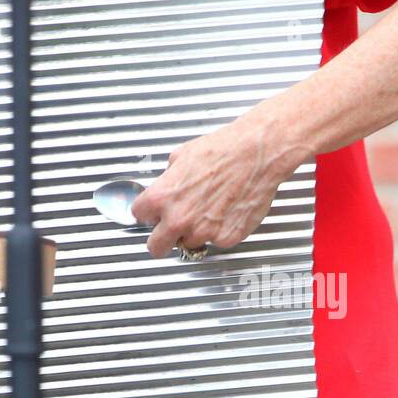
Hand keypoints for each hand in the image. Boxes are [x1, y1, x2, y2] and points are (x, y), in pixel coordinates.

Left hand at [130, 112, 309, 258]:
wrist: (257, 152)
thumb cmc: (224, 149)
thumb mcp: (181, 156)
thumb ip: (168, 179)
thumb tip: (165, 186)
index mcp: (161, 198)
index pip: (139, 216)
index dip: (149, 213)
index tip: (155, 213)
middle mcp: (178, 219)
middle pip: (156, 248)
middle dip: (161, 240)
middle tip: (170, 233)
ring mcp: (202, 232)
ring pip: (189, 244)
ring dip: (195, 232)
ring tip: (211, 209)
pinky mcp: (226, 238)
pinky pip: (217, 241)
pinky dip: (220, 231)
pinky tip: (227, 210)